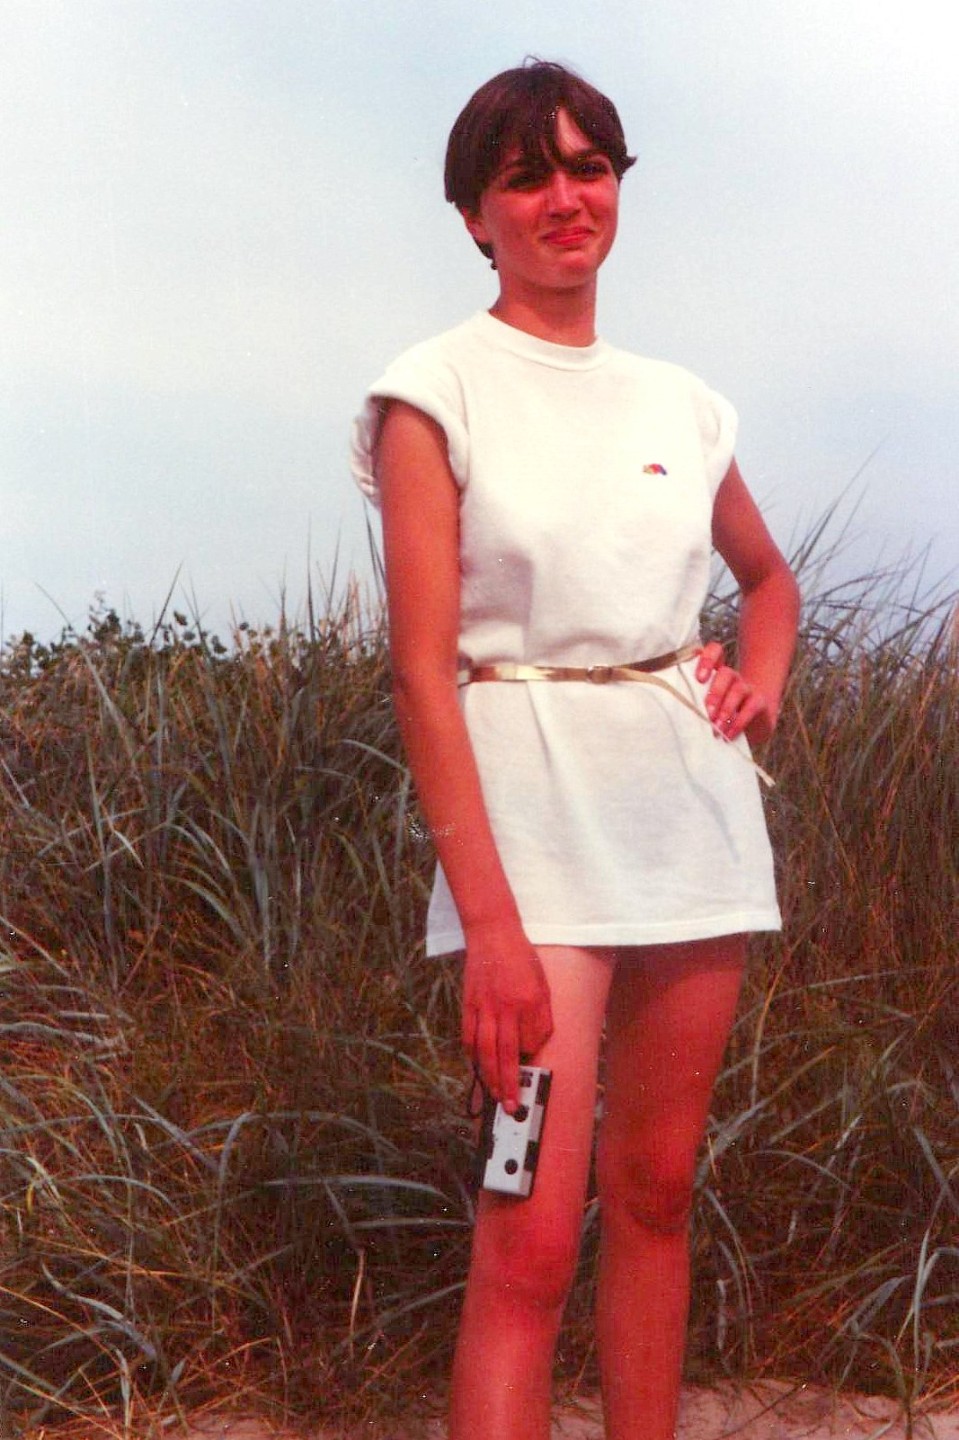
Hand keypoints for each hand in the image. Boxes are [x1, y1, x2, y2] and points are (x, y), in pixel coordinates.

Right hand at [461, 922, 553, 1112]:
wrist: (493, 933)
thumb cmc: (521, 958)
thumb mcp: (542, 984)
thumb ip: (541, 1016)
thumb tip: (533, 1043)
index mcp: (528, 1002)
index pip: (530, 1042)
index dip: (529, 1061)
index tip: (529, 1074)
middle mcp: (506, 1008)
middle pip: (505, 1054)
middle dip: (508, 1084)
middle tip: (511, 1106)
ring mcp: (484, 1007)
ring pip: (485, 1050)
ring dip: (489, 1076)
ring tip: (494, 1094)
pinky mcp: (469, 1004)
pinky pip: (468, 1035)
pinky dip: (472, 1054)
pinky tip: (476, 1065)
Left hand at [696, 641, 777, 745]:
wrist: (752, 723)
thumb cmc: (718, 715)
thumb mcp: (703, 706)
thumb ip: (692, 702)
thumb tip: (675, 713)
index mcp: (715, 672)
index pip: (715, 651)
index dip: (708, 659)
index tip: (699, 678)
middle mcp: (732, 677)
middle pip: (726, 673)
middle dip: (715, 693)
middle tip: (708, 712)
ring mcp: (747, 688)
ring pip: (738, 689)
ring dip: (726, 709)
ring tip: (717, 726)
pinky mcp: (759, 702)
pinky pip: (751, 707)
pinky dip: (739, 722)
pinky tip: (729, 734)